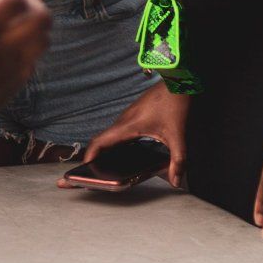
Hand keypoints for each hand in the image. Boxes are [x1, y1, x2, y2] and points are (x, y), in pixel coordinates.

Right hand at [0, 0, 49, 154]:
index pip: (14, 0)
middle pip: (41, 19)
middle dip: (30, 1)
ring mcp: (6, 77)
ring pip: (41, 41)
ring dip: (32, 24)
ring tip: (8, 21)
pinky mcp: (7, 93)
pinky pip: (32, 63)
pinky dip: (27, 47)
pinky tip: (2, 46)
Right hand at [64, 82, 188, 189]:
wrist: (177, 81)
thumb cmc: (174, 103)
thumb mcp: (177, 135)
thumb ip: (178, 161)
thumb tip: (176, 181)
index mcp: (127, 126)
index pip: (99, 142)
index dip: (89, 157)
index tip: (84, 170)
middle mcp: (123, 121)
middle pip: (100, 142)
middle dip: (92, 158)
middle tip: (87, 174)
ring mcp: (127, 118)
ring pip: (109, 137)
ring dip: (102, 151)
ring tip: (100, 168)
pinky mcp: (133, 117)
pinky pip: (117, 133)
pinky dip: (113, 145)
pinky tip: (121, 156)